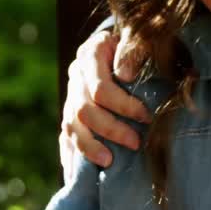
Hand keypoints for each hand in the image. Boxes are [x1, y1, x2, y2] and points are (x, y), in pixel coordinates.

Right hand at [58, 25, 149, 180]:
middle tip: (136, 143)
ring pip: (70, 126)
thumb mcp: (137, 35)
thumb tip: (125, 75)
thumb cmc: (135, 40)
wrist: (118, 40)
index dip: (124, 105)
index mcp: (90, 55)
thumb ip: (133, 49)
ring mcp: (69, 96)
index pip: (100, 88)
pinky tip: (75, 174)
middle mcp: (75, 77)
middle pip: (84, 111)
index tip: (147, 117)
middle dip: (110, 129)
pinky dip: (70, 156)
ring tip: (109, 163)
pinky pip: (64, 138)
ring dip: (89, 147)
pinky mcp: (68, 113)